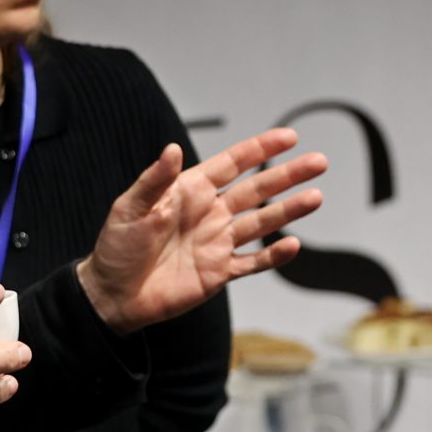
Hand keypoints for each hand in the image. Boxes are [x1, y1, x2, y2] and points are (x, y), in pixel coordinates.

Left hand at [75, 128, 328, 334]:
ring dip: (288, 210)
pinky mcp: (218, 273)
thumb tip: (172, 149)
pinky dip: (272, 256)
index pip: (233, 164)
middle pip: (257, 190)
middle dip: (287, 175)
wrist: (112, 295)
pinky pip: (252, 263)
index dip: (261, 149)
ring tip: (316, 197)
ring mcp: (217, 243)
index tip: (289, 136)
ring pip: (261, 223)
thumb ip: (155, 180)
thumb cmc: (116, 246)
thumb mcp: (129, 207)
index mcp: (190, 191)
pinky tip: (292, 245)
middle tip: (319, 162)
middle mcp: (210, 213)